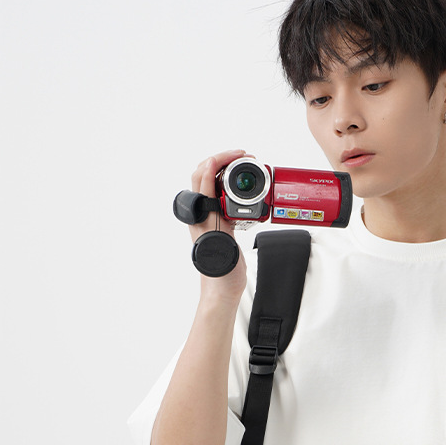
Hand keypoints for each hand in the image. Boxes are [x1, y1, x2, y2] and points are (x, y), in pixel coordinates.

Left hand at [189, 149, 249, 301]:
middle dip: (223, 161)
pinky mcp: (223, 225)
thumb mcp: (216, 229)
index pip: (203, 174)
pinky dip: (235, 190)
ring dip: (229, 173)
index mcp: (199, 211)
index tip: (238, 155)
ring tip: (244, 168)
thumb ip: (210, 200)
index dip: (220, 159)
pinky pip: (226, 200)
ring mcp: (212, 218)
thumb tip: (207, 170)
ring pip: (216, 186)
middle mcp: (203, 212)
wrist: (224, 289)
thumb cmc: (218, 268)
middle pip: (207, 175)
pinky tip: (246, 193)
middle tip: (243, 157)